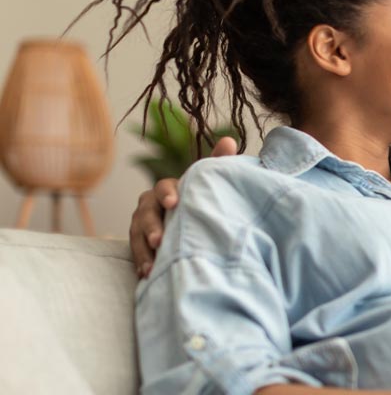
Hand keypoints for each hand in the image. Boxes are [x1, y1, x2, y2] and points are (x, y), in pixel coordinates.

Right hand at [129, 137, 237, 277]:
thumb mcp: (210, 182)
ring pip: (136, 234)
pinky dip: (140, 262)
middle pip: (145, 213)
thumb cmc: (202, 198)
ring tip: (151, 265)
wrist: (191, 220)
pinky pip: (136, 252)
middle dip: (151, 227)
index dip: (167, 193)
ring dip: (142, 250)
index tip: (174, 203)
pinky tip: (146, 274)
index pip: (163, 187)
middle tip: (159, 240)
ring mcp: (142, 224)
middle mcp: (150, 204)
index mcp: (168, 188)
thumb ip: (219, 163)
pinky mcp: (140, 243)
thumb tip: (230, 140)